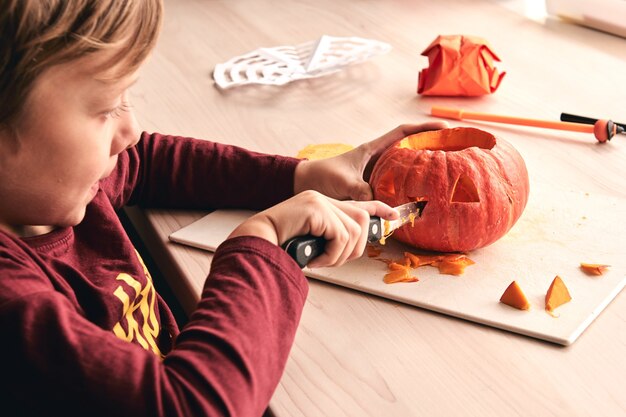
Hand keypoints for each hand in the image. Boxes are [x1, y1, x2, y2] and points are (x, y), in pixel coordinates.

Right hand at [228, 190, 398, 267]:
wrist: (255, 242)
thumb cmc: (278, 245)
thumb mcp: (311, 240)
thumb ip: (329, 238)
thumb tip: (352, 247)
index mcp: (321, 203)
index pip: (358, 202)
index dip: (378, 210)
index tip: (394, 215)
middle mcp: (322, 198)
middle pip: (361, 221)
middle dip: (354, 248)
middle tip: (332, 261)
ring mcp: (319, 202)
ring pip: (352, 232)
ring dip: (339, 255)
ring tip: (320, 261)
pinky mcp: (316, 209)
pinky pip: (340, 238)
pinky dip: (330, 256)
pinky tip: (314, 260)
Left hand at [293, 121, 447, 200]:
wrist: (305, 185)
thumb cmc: (322, 177)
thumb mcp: (342, 182)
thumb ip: (361, 191)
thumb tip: (379, 204)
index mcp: (372, 150)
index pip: (402, 133)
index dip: (423, 129)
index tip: (444, 128)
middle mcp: (377, 159)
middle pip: (409, 148)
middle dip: (430, 147)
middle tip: (453, 151)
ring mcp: (376, 174)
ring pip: (404, 168)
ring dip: (421, 169)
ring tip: (445, 173)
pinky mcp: (372, 188)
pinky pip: (395, 186)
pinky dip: (407, 189)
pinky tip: (418, 197)